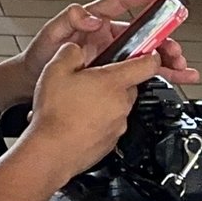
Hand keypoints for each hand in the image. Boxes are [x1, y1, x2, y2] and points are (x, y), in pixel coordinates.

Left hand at [16, 0, 198, 85]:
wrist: (32, 81)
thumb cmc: (39, 55)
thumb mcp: (50, 35)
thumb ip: (68, 20)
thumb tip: (90, 16)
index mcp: (95, 21)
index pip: (123, 1)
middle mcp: (108, 35)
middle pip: (145, 31)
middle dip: (165, 37)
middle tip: (175, 47)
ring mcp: (113, 54)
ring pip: (148, 52)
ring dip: (167, 58)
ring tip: (183, 67)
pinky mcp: (115, 71)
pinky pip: (142, 70)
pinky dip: (161, 73)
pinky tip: (178, 77)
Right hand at [20, 42, 166, 180]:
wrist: (51, 151)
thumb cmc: (55, 114)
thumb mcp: (55, 70)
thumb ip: (71, 53)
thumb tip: (76, 50)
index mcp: (113, 83)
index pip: (147, 65)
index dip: (150, 55)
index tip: (148, 52)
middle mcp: (121, 104)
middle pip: (129, 85)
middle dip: (113, 80)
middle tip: (90, 80)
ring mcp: (118, 125)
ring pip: (118, 105)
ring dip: (104, 101)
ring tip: (79, 103)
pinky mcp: (110, 142)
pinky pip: (110, 124)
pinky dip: (99, 121)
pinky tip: (78, 120)